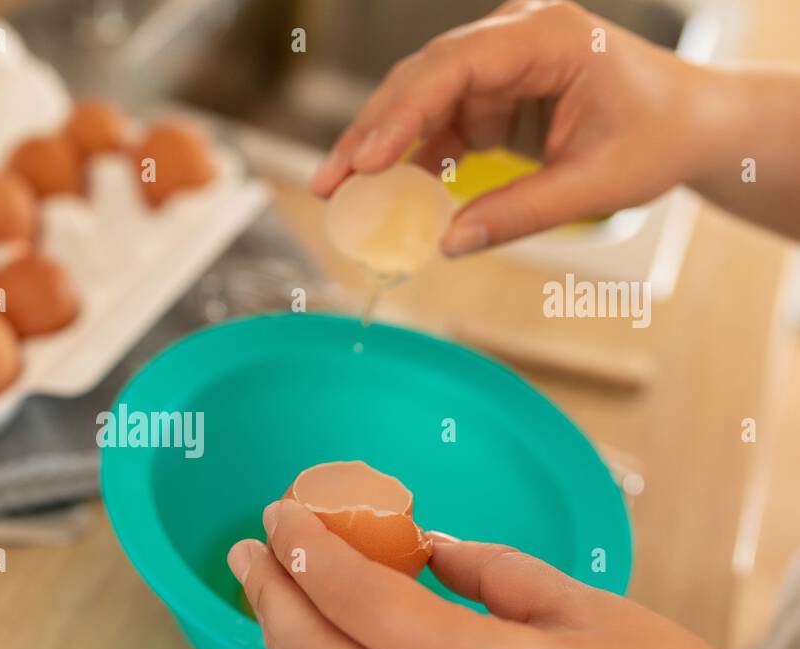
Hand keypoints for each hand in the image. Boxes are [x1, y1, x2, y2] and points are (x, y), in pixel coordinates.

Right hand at [311, 0, 708, 254]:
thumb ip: (521, 213)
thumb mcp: (597, 185)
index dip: (402, 112)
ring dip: (380, 148)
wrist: (690, 124)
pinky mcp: (490, 92)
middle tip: (329, 183)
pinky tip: (385, 195)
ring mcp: (497, 62)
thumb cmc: (659, 139)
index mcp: (548, 36)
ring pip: (418, 100)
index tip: (367, 160)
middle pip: (421, 78)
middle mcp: (513, 36)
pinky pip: (436, 123)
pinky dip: (411, 161)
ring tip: (341, 193)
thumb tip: (447, 243)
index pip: (454, 66)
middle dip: (372, 133)